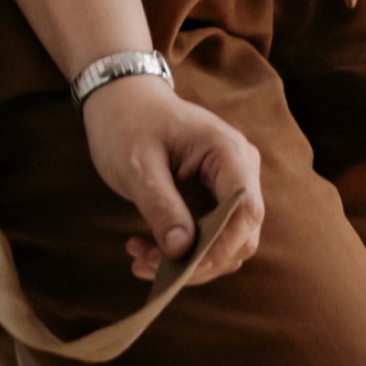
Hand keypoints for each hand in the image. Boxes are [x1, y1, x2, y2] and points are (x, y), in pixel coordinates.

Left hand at [80, 72, 263, 285]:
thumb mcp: (136, 164)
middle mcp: (240, 166)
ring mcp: (232, 180)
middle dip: (198, 260)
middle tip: (145, 265)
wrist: (120, 96)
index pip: (245, 209)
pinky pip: (213, 232)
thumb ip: (161, 206)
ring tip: (138, 256)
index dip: (221, 246)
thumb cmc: (127, 121)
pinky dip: (184, 247)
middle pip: (240, 233)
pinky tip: (145, 248)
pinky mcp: (217, 193)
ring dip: (187, 258)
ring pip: (227, 240)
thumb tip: (182, 252)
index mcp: (226, 150)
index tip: (183, 268)